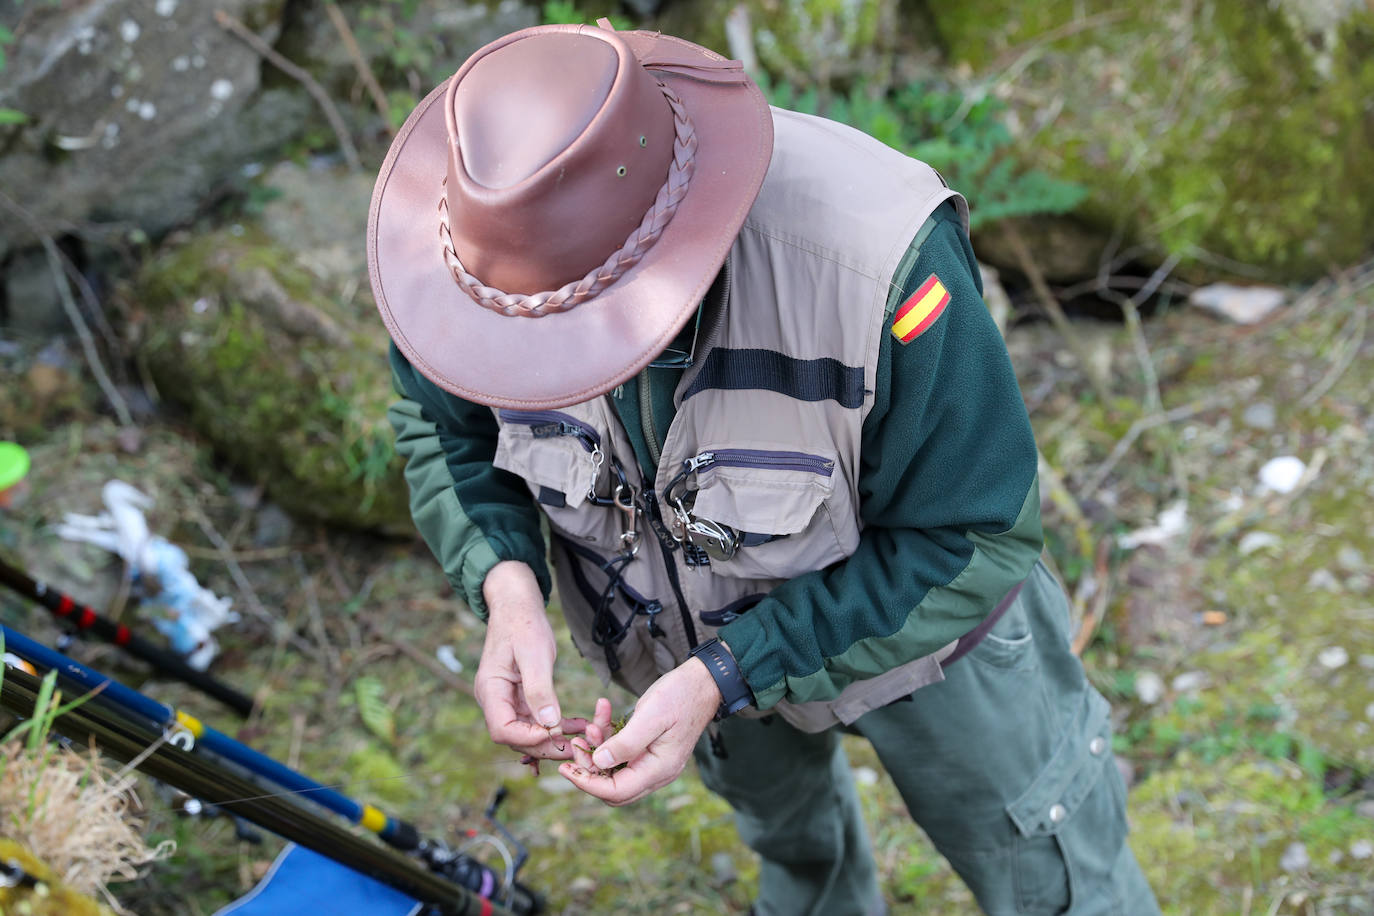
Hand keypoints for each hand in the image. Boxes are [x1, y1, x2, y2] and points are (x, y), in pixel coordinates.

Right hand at [474, 561, 587, 758]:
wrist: (517, 607)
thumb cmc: (524, 625)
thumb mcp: (535, 654)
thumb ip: (540, 689)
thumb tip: (550, 724)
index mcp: (490, 689)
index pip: (502, 729)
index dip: (529, 738)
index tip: (557, 734)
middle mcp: (493, 699)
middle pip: (514, 737)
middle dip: (544, 745)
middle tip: (576, 745)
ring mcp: (504, 700)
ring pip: (525, 732)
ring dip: (552, 738)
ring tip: (581, 737)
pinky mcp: (517, 697)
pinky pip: (533, 720)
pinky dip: (552, 725)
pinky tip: (574, 726)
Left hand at [559, 656, 720, 804]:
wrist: (703, 682)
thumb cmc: (680, 695)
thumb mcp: (651, 716)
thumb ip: (626, 743)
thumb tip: (598, 763)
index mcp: (659, 769)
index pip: (616, 791)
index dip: (587, 783)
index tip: (565, 768)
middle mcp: (657, 772)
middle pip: (613, 787)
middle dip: (589, 768)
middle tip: (575, 744)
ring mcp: (654, 762)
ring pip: (615, 769)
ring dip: (598, 749)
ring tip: (590, 724)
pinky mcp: (650, 750)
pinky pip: (622, 753)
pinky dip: (609, 738)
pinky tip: (602, 715)